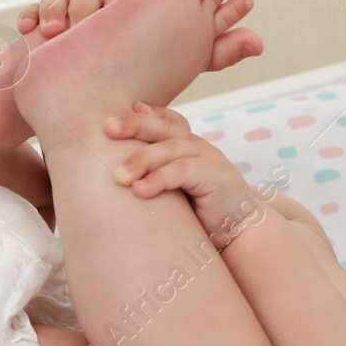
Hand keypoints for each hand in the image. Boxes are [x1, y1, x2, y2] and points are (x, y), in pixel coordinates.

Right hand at [18, 0, 261, 72]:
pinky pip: (39, 9)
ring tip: (61, 32)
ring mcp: (73, 18)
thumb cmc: (121, 83)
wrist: (63, 105)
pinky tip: (38, 30)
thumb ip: (211, 53)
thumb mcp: (172, 69)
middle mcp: (106, 11)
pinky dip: (37, 16)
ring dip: (68, 11)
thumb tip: (260, 42)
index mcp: (135, 16)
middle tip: (111, 8)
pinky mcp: (42, 27)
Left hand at [105, 103, 265, 245]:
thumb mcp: (174, 188)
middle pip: (162, 127)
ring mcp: (207, 156)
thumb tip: (113, 176)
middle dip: (133, 125)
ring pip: (168, 148)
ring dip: (141, 160)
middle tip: (106, 129)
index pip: (164, 120)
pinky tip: (140, 189)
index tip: (115, 117)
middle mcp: (196, 145)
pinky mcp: (213, 174)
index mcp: (186, 145)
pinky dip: (159, 178)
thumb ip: (154, 174)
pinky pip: (181, 171)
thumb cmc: (200, 212)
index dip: (142, 114)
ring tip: (118, 176)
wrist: (239, 230)